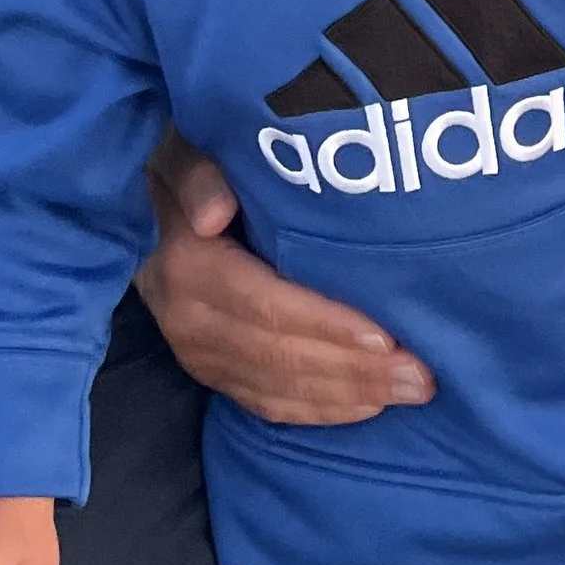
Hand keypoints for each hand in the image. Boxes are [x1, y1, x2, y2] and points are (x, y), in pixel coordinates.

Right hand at [139, 132, 435, 422]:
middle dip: (355, 370)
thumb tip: (213, 214)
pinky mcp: (209, 372)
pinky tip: (367, 407)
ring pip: (279, 387)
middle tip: (422, 375)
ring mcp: (197, 353)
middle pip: (281, 356)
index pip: (267, 306)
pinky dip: (318, 410)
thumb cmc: (187, 170)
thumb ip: (199, 177)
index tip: (385, 336)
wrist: (141, 209)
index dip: (325, 325)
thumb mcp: (186, 154)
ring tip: (412, 392)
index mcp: (189, 267)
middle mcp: (189, 319)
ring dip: (349, 395)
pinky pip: (265, 403)